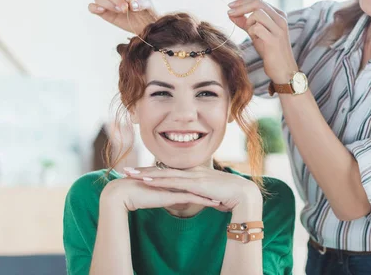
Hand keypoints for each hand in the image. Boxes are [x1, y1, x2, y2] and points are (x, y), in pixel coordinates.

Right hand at [88, 0, 158, 32]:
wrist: (146, 25)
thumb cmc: (147, 11)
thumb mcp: (148, 5)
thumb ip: (141, 3)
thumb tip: (132, 5)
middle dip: (118, 0)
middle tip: (126, 9)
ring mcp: (109, 2)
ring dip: (107, 4)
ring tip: (119, 11)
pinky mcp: (104, 12)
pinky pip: (92, 7)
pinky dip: (94, 8)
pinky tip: (101, 10)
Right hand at [101, 175, 220, 211]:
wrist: (124, 193)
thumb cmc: (136, 195)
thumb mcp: (157, 196)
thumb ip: (168, 197)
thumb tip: (178, 202)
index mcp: (172, 180)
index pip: (192, 182)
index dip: (204, 185)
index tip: (216, 189)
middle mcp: (175, 181)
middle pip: (198, 184)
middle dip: (212, 188)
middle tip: (225, 191)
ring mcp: (174, 186)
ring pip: (198, 190)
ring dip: (212, 194)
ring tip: (225, 198)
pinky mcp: (171, 194)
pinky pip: (192, 198)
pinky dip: (205, 201)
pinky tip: (215, 204)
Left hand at [123, 166, 262, 212]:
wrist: (244, 194)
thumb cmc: (231, 196)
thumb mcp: (211, 195)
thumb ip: (202, 195)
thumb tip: (196, 200)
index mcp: (195, 174)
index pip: (170, 172)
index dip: (153, 172)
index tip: (138, 173)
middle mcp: (192, 172)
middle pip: (162, 170)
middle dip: (143, 170)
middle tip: (125, 170)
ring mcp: (193, 176)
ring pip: (164, 174)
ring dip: (145, 174)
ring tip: (129, 174)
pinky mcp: (194, 183)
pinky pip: (172, 181)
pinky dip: (158, 180)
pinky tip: (146, 180)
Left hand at [227, 0, 297, 83]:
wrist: (283, 71)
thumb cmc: (270, 52)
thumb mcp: (257, 35)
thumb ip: (245, 23)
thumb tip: (231, 14)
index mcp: (279, 15)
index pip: (259, 1)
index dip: (242, 2)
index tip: (230, 6)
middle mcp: (281, 19)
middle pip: (258, 3)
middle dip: (241, 6)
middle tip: (229, 12)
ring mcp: (279, 29)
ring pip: (257, 14)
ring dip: (248, 22)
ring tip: (251, 34)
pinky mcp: (274, 40)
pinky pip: (257, 28)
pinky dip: (251, 32)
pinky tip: (255, 39)